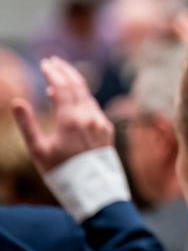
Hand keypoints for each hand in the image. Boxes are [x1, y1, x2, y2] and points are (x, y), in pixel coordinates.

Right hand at [11, 57, 114, 173]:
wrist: (92, 189)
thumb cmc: (60, 172)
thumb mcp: (38, 150)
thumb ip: (27, 125)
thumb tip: (17, 102)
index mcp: (71, 119)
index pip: (63, 87)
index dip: (53, 73)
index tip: (44, 63)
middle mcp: (89, 117)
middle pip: (78, 85)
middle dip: (65, 71)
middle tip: (53, 61)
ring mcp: (101, 122)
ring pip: (88, 95)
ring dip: (74, 83)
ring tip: (60, 77)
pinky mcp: (107, 129)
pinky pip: (94, 107)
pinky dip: (82, 98)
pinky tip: (72, 99)